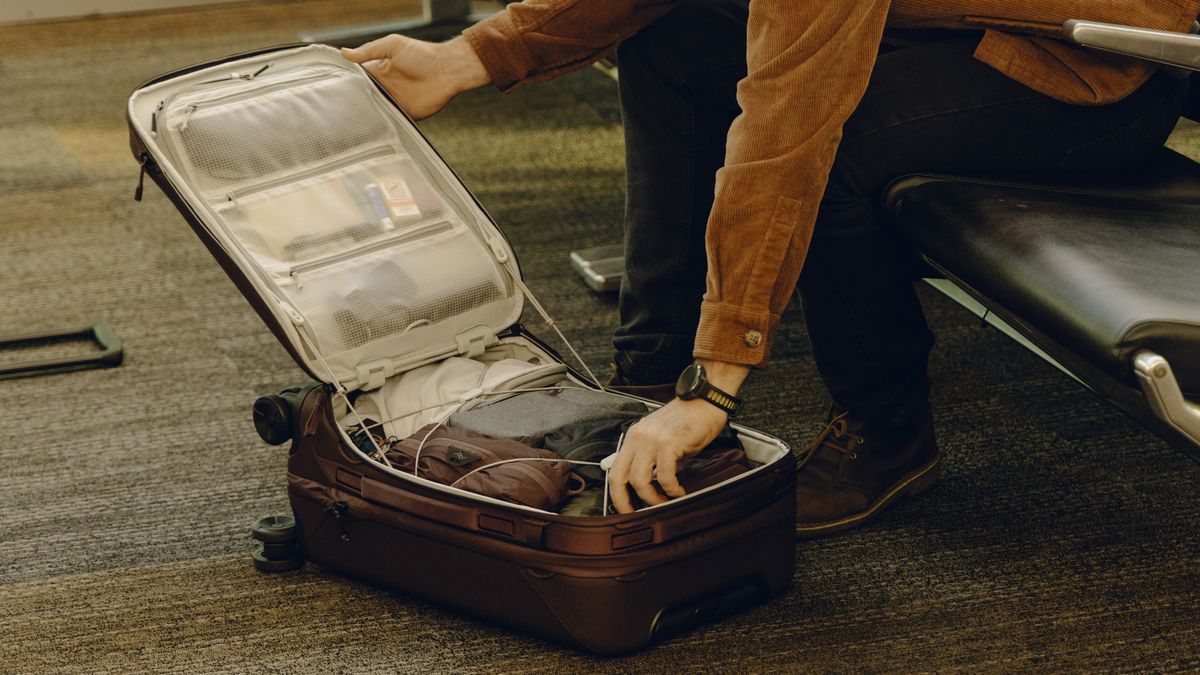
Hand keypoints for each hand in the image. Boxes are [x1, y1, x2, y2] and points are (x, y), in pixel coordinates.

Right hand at [341, 35, 489, 118]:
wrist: (448, 70)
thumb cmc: (423, 54)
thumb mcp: (393, 46)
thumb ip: (369, 51)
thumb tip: (343, 53)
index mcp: (378, 71)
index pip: (355, 80)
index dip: (344, 84)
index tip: (329, 90)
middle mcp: (383, 88)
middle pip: (361, 98)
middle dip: (349, 104)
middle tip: (332, 110)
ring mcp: (393, 103)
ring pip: (373, 112)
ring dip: (363, 116)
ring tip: (345, 122)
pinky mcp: (405, 115)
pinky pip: (389, 122)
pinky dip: (380, 125)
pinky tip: (369, 128)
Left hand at [608, 360, 749, 513]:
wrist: (705, 401)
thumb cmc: (688, 421)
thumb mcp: (663, 440)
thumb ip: (655, 461)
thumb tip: (654, 486)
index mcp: (634, 438)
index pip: (615, 471)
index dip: (617, 495)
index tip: (627, 510)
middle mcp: (638, 438)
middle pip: (619, 478)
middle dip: (626, 502)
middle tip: (639, 514)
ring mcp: (652, 440)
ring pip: (639, 480)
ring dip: (652, 498)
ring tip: (665, 500)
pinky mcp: (669, 443)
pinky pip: (665, 475)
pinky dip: (672, 489)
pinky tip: (680, 491)